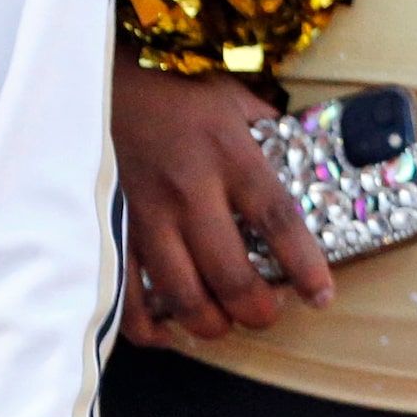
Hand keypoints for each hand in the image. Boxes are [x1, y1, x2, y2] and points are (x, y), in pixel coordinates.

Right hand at [111, 49, 331, 345]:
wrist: (96, 87)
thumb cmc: (169, 97)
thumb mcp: (227, 98)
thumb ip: (267, 126)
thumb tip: (309, 150)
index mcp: (228, 154)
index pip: (278, 221)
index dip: (305, 267)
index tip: (320, 295)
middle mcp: (189, 190)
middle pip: (233, 275)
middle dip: (258, 311)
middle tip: (267, 312)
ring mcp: (146, 215)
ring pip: (184, 296)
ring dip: (212, 323)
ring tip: (224, 318)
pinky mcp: (113, 229)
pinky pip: (127, 295)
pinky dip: (149, 327)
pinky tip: (167, 329)